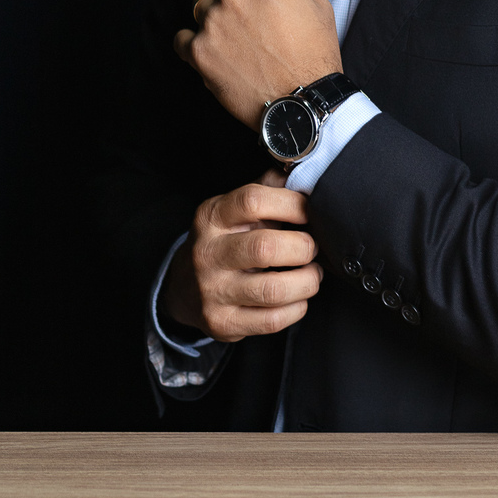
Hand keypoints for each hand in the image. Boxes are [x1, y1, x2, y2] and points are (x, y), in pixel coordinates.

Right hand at [161, 170, 322, 340]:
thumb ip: (266, 189)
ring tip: (312, 273)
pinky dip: (297, 307)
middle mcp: (208, 253)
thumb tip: (303, 174)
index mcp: (212, 217)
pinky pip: (273, 320)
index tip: (309, 211)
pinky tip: (299, 296)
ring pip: (273, 290)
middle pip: (265, 247)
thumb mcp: (232, 209)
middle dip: (303, 247)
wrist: (184, 287)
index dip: (290, 204)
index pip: (253, 201)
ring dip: (307, 281)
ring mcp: (213, 291)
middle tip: (313, 246)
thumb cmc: (222, 240)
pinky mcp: (223, 322)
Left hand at [174, 0, 341, 128]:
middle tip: (247, 3)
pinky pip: (182, 35)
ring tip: (234, 33)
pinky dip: (194, 41)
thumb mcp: (319, 5)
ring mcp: (213, 22)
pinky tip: (214, 49)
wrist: (301, 104)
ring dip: (214, 10)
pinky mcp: (198, 51)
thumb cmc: (315, 55)